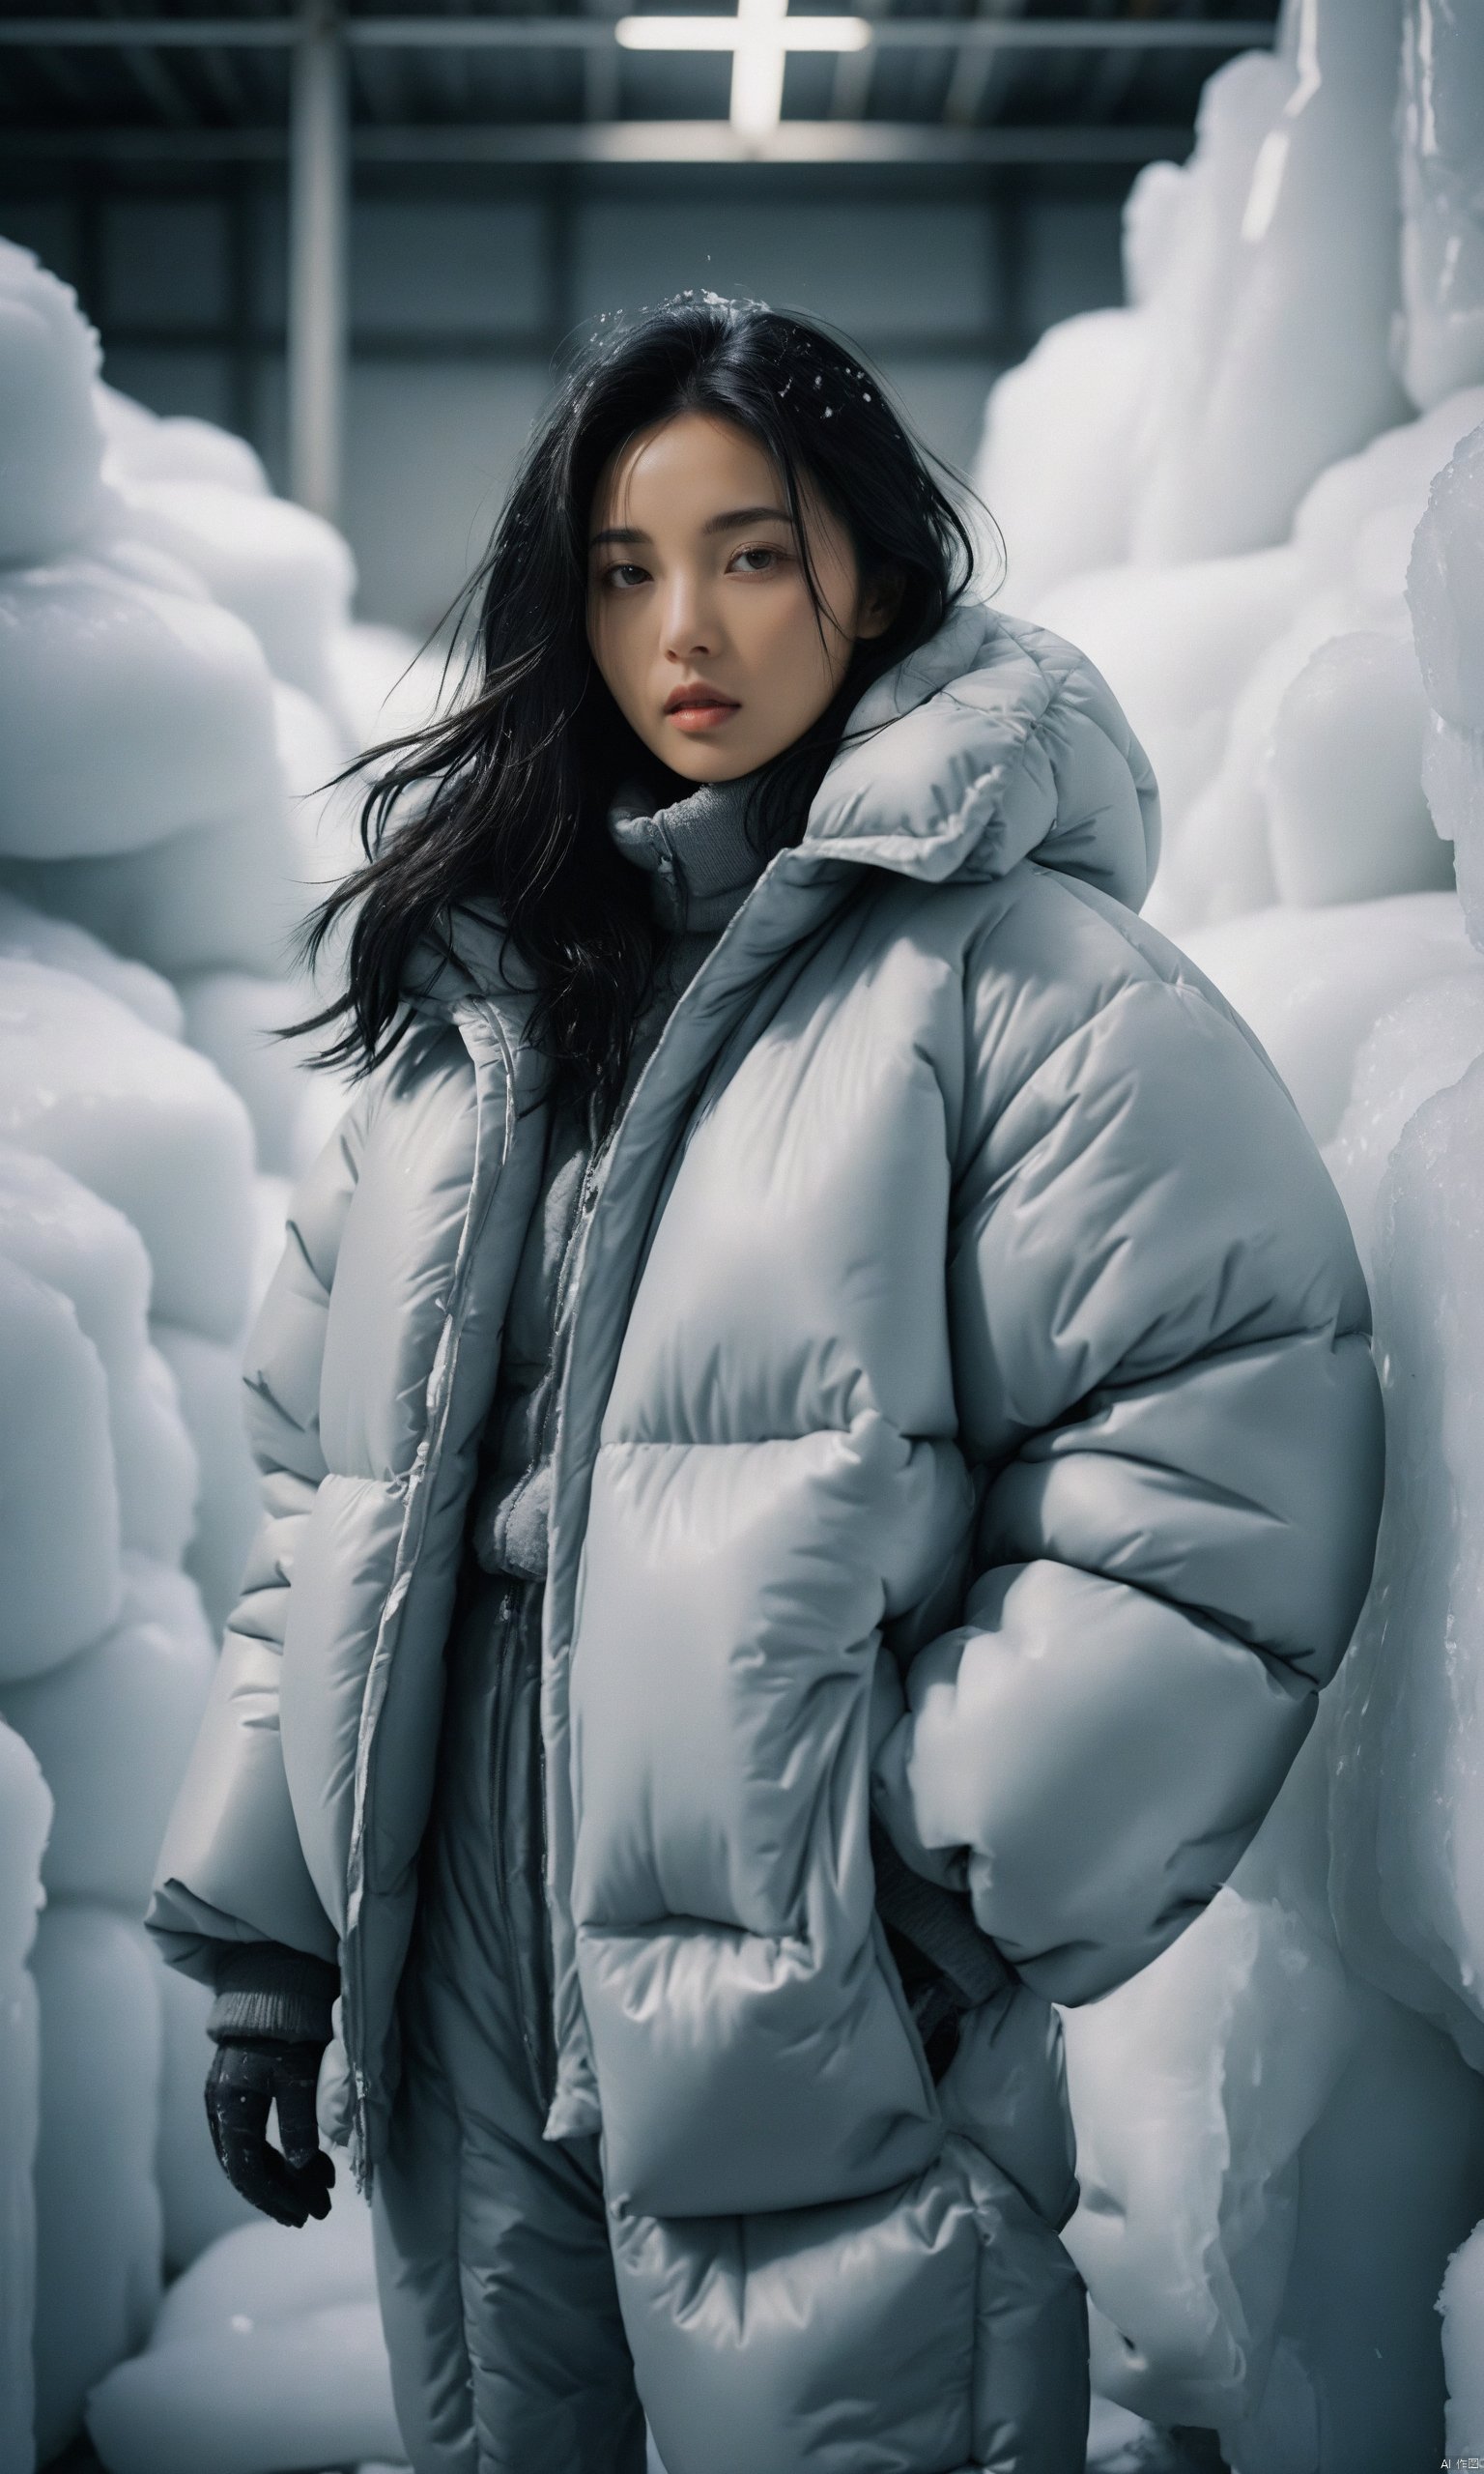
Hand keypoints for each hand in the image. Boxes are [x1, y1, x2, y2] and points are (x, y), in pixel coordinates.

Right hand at [205, 2037, 335, 2227]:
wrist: (273, 1983)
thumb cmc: (287, 2026)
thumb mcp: (297, 2074)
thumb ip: (297, 2122)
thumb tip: (300, 2168)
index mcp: (230, 2108)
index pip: (246, 2171)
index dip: (274, 2198)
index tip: (303, 2215)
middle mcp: (220, 2109)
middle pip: (247, 2167)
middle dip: (283, 2192)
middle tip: (316, 2210)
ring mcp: (226, 2099)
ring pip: (252, 2153)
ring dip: (286, 2174)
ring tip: (321, 2188)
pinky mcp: (239, 2090)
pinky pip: (255, 2135)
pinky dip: (282, 2152)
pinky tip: (311, 2160)